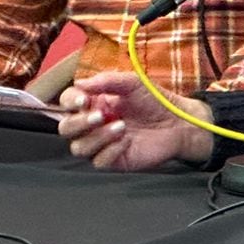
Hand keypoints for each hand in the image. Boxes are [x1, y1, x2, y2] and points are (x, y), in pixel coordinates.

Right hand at [55, 71, 213, 170]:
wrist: (177, 122)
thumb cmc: (154, 100)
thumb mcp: (132, 82)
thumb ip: (105, 81)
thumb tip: (79, 83)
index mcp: (93, 102)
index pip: (67, 103)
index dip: (69, 102)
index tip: (83, 100)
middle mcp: (93, 124)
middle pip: (66, 129)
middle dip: (79, 122)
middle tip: (100, 116)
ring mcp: (102, 144)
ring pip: (79, 148)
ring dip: (96, 137)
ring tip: (121, 126)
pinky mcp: (114, 160)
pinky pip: (98, 162)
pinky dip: (109, 151)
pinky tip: (126, 141)